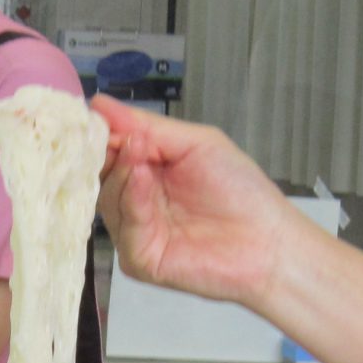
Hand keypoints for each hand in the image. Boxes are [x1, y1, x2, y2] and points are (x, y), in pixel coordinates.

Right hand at [92, 97, 309, 308]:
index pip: (110, 150)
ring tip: (142, 158)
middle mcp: (135, 201)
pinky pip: (124, 228)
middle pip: (101, 174)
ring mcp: (135, 231)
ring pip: (107, 199)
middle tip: (124, 139)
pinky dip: (132, 201)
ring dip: (123, 173)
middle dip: (110, 153)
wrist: (268, 242)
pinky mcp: (139, 259)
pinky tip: (145, 182)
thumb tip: (98, 103)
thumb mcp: (195, 143)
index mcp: (147, 171)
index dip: (100, 134)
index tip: (93, 118)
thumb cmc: (239, 189)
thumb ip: (148, 126)